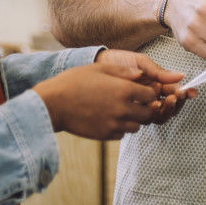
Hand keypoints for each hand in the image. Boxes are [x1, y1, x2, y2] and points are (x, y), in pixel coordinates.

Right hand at [34, 60, 166, 139]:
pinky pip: (122, 135)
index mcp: (124, 90)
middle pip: (148, 114)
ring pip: (136, 127)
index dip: (148, 92)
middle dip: (144, 108)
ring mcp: (114, 124)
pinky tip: (109, 118)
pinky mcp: (105, 136)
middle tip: (134, 102)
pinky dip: (120, 128)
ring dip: (133, 119)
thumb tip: (141, 74)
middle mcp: (123, 109)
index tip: (140, 91)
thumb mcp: (100, 69)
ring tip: (120, 110)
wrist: (54, 103)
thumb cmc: (75, 81)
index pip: (151, 95)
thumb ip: (124, 71)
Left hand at [95, 49, 196, 123]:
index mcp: (156, 86)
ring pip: (158, 117)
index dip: (184, 95)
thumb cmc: (119, 62)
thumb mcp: (141, 63)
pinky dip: (149, 114)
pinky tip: (150, 104)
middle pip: (168, 109)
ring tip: (162, 100)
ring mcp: (140, 107)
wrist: (97, 64)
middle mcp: (150, 99)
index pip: (174, 94)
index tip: (191, 92)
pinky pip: (142, 120)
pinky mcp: (128, 114)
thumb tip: (182, 76)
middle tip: (175, 97)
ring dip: (164, 110)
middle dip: (175, 104)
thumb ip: (159, 72)